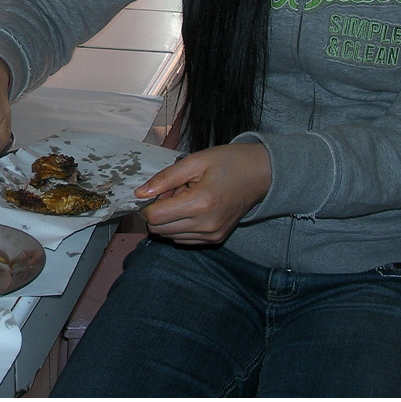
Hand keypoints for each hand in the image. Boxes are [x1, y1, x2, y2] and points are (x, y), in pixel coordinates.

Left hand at [135, 142, 271, 244]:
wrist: (261, 174)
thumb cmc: (228, 162)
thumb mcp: (194, 161)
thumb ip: (164, 179)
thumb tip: (139, 193)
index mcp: (200, 204)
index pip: (155, 217)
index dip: (148, 204)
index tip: (157, 190)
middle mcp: (206, 226)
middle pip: (159, 230)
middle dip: (158, 211)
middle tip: (173, 191)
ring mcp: (212, 236)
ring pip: (169, 236)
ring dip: (169, 219)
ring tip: (186, 198)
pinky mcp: (215, 240)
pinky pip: (183, 239)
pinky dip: (180, 226)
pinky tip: (192, 208)